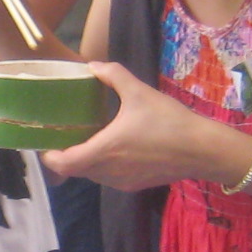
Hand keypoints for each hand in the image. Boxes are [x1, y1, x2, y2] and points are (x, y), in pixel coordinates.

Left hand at [40, 63, 223, 190]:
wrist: (203, 150)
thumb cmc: (169, 121)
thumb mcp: (140, 91)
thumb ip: (113, 75)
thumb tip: (93, 65)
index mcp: (104, 150)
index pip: (63, 163)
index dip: (49, 155)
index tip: (48, 140)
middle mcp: (108, 172)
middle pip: (75, 169)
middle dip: (67, 154)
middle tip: (66, 133)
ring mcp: (122, 182)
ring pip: (92, 175)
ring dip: (86, 160)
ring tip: (89, 138)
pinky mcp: (135, 185)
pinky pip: (109, 178)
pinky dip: (104, 166)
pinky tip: (114, 148)